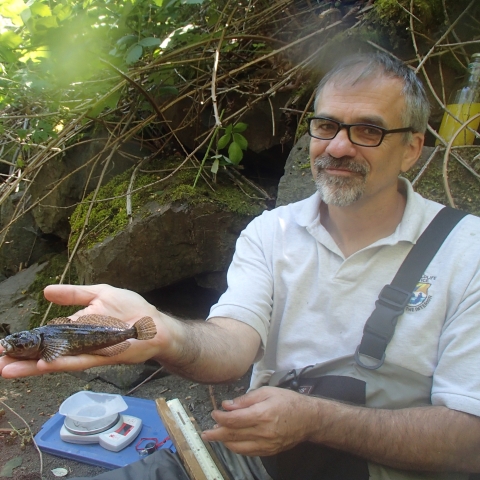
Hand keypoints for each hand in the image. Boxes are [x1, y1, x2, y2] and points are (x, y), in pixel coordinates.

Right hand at [0, 284, 171, 377]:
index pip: (45, 337)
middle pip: (46, 353)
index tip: (3, 347)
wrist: (155, 324)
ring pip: (57, 362)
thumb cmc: (131, 308)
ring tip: (9, 369)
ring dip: (33, 367)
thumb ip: (74, 294)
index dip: (26, 342)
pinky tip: (44, 365)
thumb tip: (45, 291)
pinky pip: (80, 361)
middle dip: (22, 360)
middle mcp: (79, 343)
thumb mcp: (100, 293)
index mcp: (76, 328)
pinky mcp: (103, 357)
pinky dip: (62, 363)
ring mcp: (90, 351)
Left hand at [201, 386, 314, 455]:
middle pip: (233, 435)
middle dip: (216, 433)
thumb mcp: (267, 392)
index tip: (214, 413)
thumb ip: (246, 399)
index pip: (234, 419)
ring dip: (224, 442)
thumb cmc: (289, 401)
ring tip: (216, 436)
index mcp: (262, 414)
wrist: (309, 419)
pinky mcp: (270, 451)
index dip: (220, 418)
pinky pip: (248, 452)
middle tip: (205, 433)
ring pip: (239, 447)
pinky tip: (231, 442)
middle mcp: (264, 432)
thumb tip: (228, 405)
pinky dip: (237, 447)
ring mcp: (267, 444)